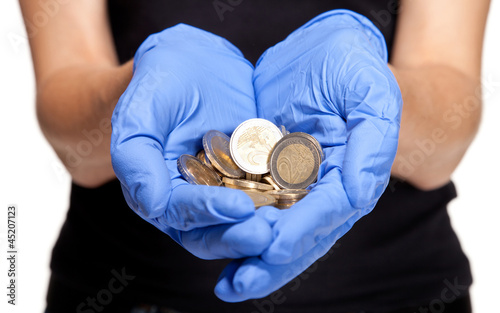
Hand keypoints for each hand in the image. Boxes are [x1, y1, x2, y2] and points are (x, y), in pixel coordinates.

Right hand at [111, 24, 271, 259]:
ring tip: (294, 220)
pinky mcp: (256, 178)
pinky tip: (309, 194)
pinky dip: (288, 196)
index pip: (182, 214)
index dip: (209, 214)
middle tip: (271, 233)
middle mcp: (193, 201)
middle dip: (242, 234)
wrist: (195, 62)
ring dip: (268, 224)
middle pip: (216, 231)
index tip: (241, 210)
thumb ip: (137, 160)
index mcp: (159, 194)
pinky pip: (272, 192)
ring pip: (247, 219)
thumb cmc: (159, 84)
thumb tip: (152, 206)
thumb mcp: (140, 114)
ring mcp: (227, 191)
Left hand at [215, 10, 401, 300]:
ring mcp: (297, 184)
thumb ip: (372, 145)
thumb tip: (361, 196)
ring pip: (277, 228)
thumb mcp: (370, 95)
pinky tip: (217, 244)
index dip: (303, 231)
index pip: (331, 212)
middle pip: (303, 234)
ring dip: (252, 257)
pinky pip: (254, 205)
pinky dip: (239, 226)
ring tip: (228, 285)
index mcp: (354, 175)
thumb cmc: (353, 66)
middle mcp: (326, 188)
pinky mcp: (270, 173)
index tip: (274, 246)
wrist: (324, 48)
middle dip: (272, 261)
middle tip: (241, 283)